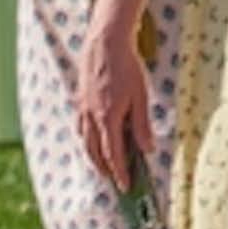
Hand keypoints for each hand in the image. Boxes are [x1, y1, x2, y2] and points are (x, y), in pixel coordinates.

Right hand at [74, 19, 151, 190]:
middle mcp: (92, 117)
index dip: (119, 172)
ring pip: (85, 140)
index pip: (113, 154)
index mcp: (108, 118)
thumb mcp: (141, 97)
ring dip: (93, 155)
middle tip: (114, 179)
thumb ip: (142, 125)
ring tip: (102, 163)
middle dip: (104, 168)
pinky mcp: (80, 99)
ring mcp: (83, 108)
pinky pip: (81, 126)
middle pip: (95, 152)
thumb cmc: (127, 67)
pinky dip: (87, 138)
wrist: (105, 42)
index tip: (125, 186)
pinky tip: (93, 137)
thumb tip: (148, 149)